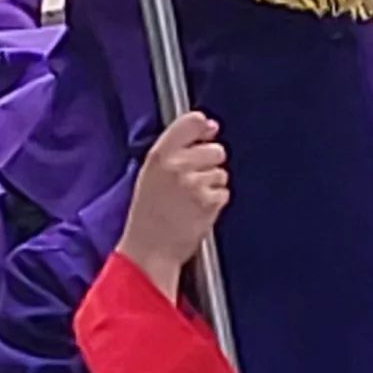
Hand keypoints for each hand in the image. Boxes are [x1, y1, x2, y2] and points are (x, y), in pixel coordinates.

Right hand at [120, 112, 229, 295]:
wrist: (149, 251)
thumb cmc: (149, 215)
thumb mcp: (151, 175)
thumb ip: (177, 150)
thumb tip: (210, 127)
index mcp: (159, 156)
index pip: (192, 122)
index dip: (204, 126)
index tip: (207, 132)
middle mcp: (178, 166)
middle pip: (217, 150)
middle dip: (210, 164)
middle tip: (191, 183)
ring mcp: (195, 184)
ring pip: (222, 173)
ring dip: (212, 186)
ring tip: (190, 201)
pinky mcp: (210, 202)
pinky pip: (224, 193)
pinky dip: (216, 202)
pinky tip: (197, 212)